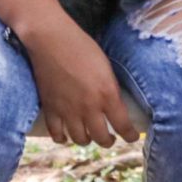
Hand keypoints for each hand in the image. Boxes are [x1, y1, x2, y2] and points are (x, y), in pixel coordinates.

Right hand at [22, 19, 134, 147]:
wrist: (51, 40)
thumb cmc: (82, 47)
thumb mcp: (106, 68)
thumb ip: (111, 89)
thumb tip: (114, 104)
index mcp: (107, 94)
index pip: (122, 125)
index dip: (130, 135)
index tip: (132, 137)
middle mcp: (88, 107)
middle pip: (101, 138)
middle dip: (108, 141)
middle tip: (111, 138)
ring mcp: (68, 110)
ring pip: (80, 139)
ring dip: (87, 140)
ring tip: (90, 136)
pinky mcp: (50, 108)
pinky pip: (56, 133)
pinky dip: (62, 138)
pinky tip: (66, 136)